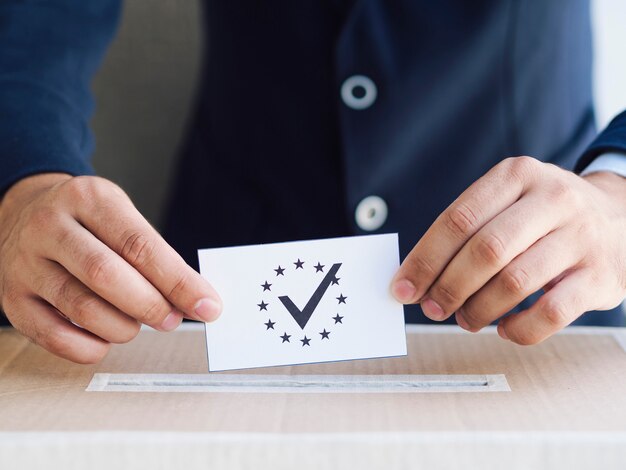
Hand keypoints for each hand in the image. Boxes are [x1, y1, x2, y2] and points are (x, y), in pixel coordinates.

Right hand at [0, 173, 221, 362]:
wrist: (25, 213)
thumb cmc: (88, 222)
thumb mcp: (122, 216)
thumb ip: (155, 254)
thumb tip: (196, 299)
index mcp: (88, 198)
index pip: (140, 245)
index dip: (178, 281)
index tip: (208, 306)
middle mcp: (50, 226)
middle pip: (107, 275)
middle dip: (151, 306)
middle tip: (172, 319)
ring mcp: (24, 262)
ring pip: (81, 307)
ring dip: (122, 328)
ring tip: (138, 326)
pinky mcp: (12, 297)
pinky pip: (52, 335)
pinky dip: (88, 347)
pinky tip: (105, 340)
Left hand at [391, 157, 625, 344]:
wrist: (621, 219)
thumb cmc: (544, 216)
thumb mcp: (509, 200)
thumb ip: (466, 229)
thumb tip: (415, 278)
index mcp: (517, 175)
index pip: (458, 219)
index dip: (425, 258)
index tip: (403, 288)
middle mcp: (553, 199)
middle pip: (485, 250)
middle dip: (448, 287)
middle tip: (431, 308)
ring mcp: (582, 237)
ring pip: (514, 283)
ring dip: (478, 310)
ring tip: (464, 319)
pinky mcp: (601, 276)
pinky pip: (550, 313)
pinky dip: (519, 328)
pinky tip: (504, 328)